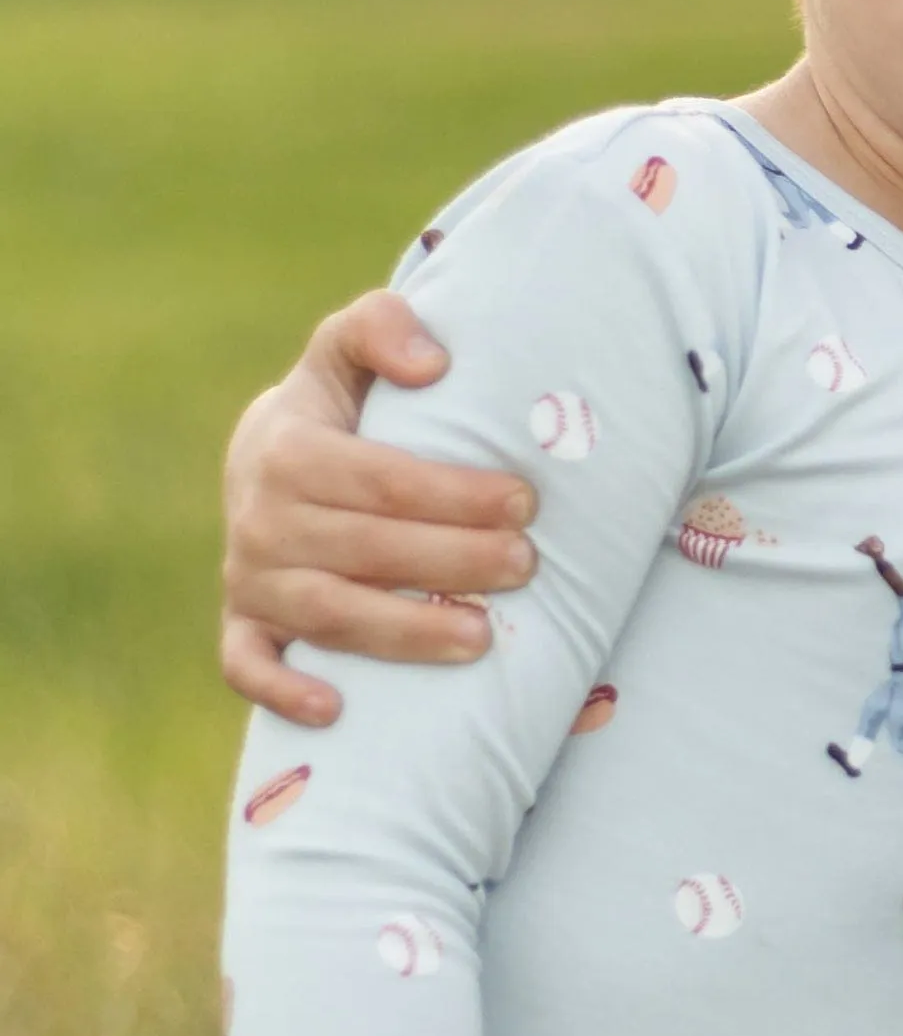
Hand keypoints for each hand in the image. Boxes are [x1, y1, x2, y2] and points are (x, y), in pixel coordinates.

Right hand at [220, 290, 537, 724]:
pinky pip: (247, 667)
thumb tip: (433, 364)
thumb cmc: (340, 400)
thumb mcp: (349, 344)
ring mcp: (249, 579)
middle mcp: (261, 519)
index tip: (526, 501)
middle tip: (527, 564)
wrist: (270, 453)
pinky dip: (281, 692)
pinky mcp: (242, 623)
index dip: (455, 494)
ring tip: (483, 638)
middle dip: (454, 561)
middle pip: (367, 550)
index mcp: (288, 450)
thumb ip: (382, 325)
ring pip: (327, 615)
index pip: (382, 481)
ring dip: (403, 633)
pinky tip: (337, 710)